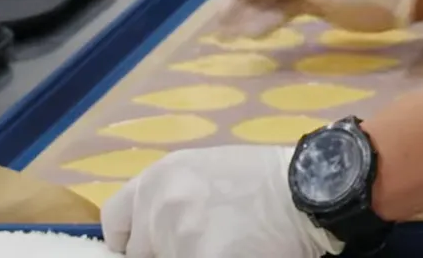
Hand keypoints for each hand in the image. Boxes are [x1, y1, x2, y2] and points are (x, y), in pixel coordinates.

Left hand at [102, 146, 339, 257]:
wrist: (308, 189)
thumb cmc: (263, 180)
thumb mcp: (204, 173)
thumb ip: (171, 197)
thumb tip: (155, 232)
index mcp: (159, 177)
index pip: (114, 222)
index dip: (131, 241)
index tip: (149, 249)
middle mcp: (160, 204)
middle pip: (141, 252)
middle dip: (166, 252)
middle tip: (205, 242)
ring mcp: (178, 236)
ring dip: (194, 256)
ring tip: (228, 244)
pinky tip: (237, 253)